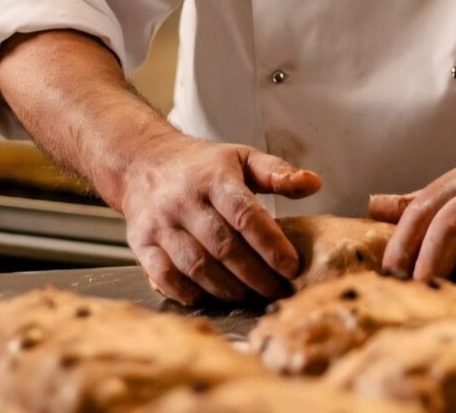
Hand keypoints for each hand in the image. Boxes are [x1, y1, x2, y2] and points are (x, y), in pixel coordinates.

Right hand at [120, 131, 321, 306]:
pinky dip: (189, 293)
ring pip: (197, 266)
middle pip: (224, 247)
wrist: (143, 161)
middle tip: (279, 291)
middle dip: (256, 275)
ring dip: (228, 289)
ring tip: (253, 297)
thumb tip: (314, 183)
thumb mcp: (241, 157)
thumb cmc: (202, 165)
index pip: (245, 215)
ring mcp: (160, 224)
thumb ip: (277, 172)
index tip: (293, 267)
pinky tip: (211, 297)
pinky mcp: (141, 243)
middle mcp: (184, 201)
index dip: (271, 244)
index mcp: (214, 178)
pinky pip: (165, 277)